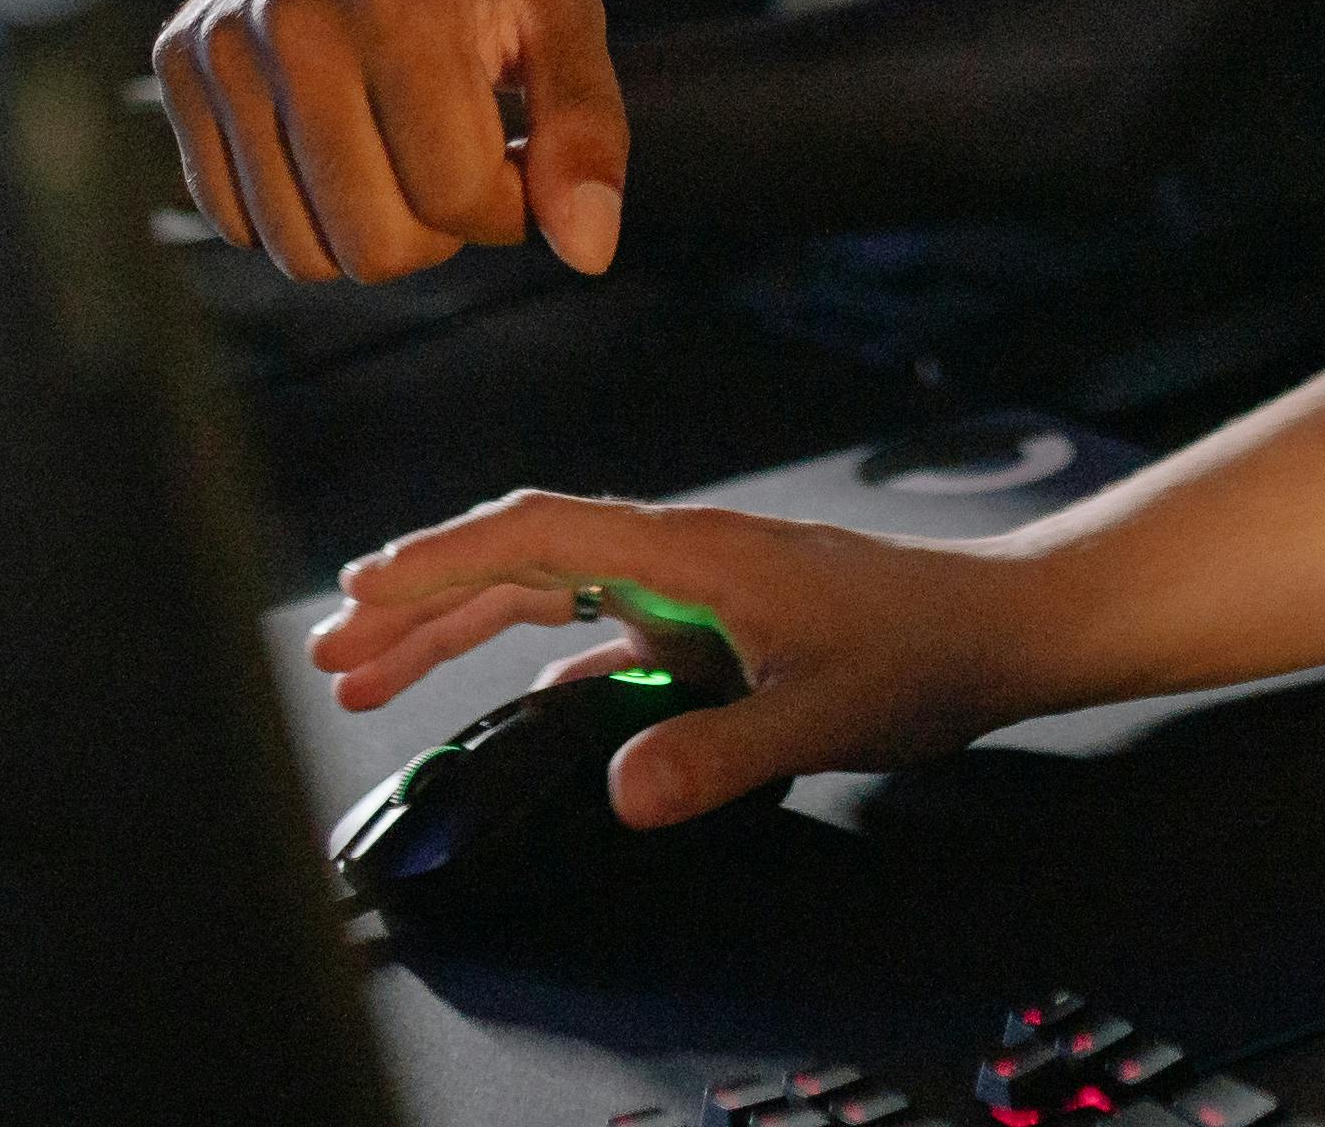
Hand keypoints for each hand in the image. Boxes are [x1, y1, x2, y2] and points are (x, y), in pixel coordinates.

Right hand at [153, 0, 629, 280]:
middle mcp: (294, 21)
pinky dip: (296, 211)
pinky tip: (339, 144)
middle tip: (460, 154)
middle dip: (439, 228)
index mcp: (400, 4)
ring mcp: (224, 42)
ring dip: (367, 227)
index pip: (455, 199)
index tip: (519, 151)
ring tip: (402, 147)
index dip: (508, 204)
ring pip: (298, 250)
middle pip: (372, 245)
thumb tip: (587, 250)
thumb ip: (586, 130)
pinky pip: (232, 217)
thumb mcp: (564, 12)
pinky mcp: (180, 58)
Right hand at [308, 492, 1050, 825]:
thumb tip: (621, 792)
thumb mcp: (822, 714)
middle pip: (516, 562)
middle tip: (328, 647)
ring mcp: (686, 586)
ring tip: (369, 670)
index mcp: (689, 551)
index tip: (365, 586)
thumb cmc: (923, 652)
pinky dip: (528, 661)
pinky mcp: (704, 621)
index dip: (443, 558)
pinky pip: (591, 634)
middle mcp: (675, 556)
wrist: (996, 628)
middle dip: (417, 599)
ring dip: (456, 627)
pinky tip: (496, 703)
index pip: (539, 532)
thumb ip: (720, 753)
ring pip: (542, 594)